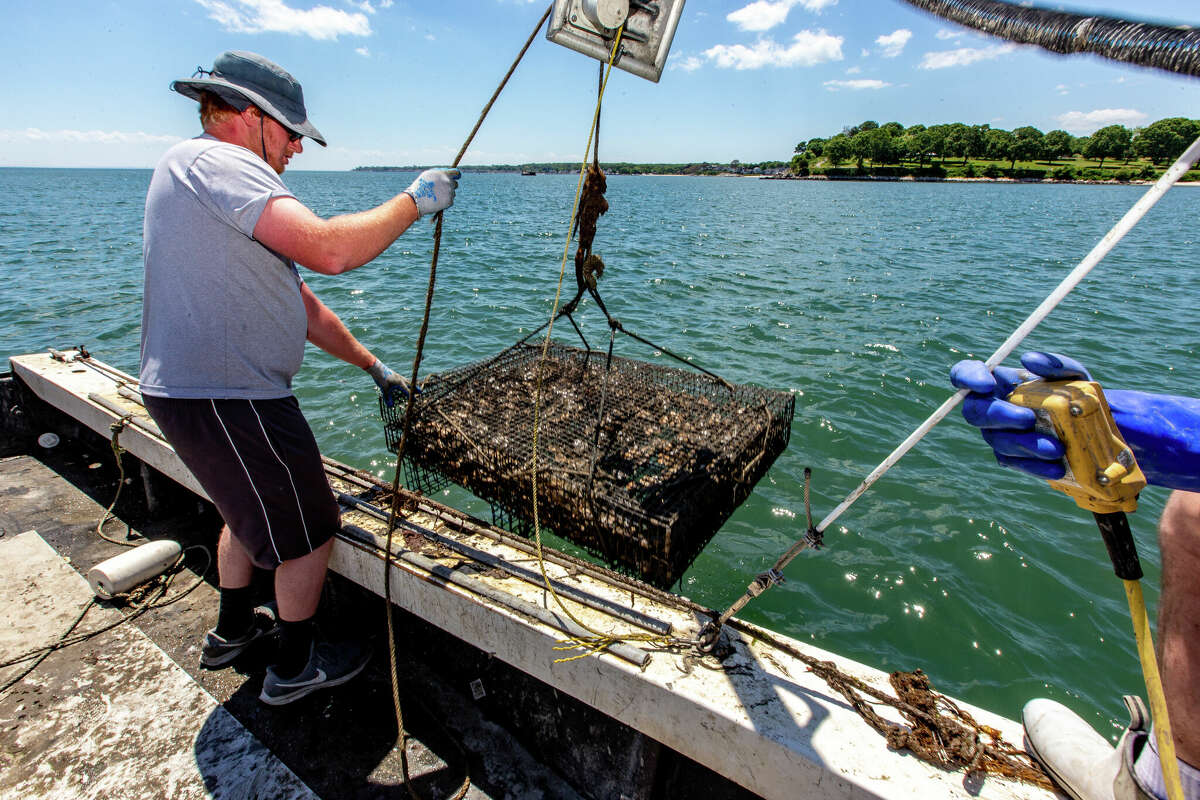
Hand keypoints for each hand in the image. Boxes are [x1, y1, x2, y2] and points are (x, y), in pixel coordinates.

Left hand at [366, 359, 411, 407]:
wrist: (378, 369)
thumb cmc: (382, 379)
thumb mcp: (385, 390)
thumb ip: (388, 398)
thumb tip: (390, 406)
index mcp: (400, 384)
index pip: (408, 391)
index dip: (411, 396)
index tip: (415, 400)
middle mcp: (401, 379)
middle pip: (410, 385)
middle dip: (415, 389)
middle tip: (420, 392)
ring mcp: (398, 376)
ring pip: (407, 381)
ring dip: (411, 384)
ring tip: (413, 386)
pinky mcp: (395, 374)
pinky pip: (403, 378)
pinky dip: (405, 381)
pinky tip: (403, 381)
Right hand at [404, 168, 460, 217]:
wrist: (416, 200)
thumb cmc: (420, 186)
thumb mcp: (428, 175)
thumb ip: (440, 173)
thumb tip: (449, 172)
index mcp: (444, 174)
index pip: (456, 173)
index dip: (457, 175)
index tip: (458, 177)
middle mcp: (449, 182)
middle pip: (455, 184)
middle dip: (450, 186)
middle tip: (442, 190)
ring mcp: (450, 192)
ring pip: (452, 193)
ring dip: (447, 194)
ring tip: (436, 196)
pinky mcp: (449, 201)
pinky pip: (450, 200)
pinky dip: (445, 201)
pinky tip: (437, 201)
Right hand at [951, 352, 1199, 490]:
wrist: (1093, 429)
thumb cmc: (1075, 395)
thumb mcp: (1074, 374)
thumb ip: (1055, 363)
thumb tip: (1028, 360)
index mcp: (1000, 382)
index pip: (964, 374)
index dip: (967, 377)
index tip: (988, 384)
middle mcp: (992, 408)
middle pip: (974, 411)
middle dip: (998, 415)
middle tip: (1027, 418)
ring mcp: (999, 434)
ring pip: (997, 440)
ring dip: (1025, 444)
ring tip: (1056, 448)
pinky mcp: (1012, 458)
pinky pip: (1014, 463)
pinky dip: (1036, 465)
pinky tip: (1057, 466)